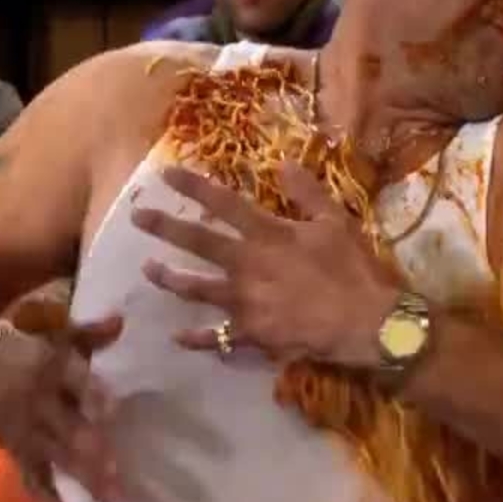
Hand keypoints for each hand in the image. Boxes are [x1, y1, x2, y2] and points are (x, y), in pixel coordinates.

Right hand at [0, 317, 124, 501]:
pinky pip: (32, 480)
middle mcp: (37, 402)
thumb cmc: (23, 349)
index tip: (114, 410)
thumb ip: (89, 333)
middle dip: (92, 451)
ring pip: (57, 458)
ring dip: (84, 479)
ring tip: (114, 501)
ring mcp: (26, 432)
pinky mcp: (17, 452)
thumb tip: (122, 321)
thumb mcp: (54, 333)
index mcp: (48, 367)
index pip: (72, 380)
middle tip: (119, 472)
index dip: (92, 395)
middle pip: (67, 428)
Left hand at [132, 162, 397, 367]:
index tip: (164, 173)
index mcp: (268, 234)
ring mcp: (244, 301)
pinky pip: (215, 337)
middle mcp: (247, 265)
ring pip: (196, 287)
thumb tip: (283, 163)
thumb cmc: (354, 270)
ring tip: (147, 269)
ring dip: (168, 278)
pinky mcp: (249, 333)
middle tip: (136, 216)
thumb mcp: (336, 222)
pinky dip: (195, 338)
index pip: (223, 203)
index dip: (192, 186)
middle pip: (197, 242)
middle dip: (164, 227)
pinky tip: (177, 336)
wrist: (366, 323)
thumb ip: (307, 193)